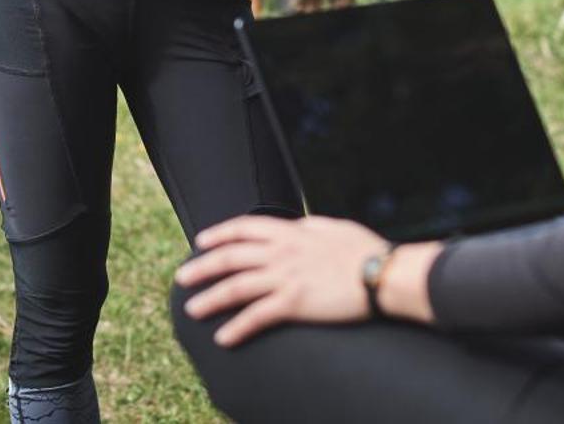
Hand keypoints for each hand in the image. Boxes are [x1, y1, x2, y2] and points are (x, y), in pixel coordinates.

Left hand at [176, 214, 392, 346]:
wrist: (382, 273)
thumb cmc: (366, 250)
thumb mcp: (335, 227)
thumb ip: (312, 226)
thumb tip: (301, 224)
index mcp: (291, 232)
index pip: (244, 228)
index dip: (219, 235)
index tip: (202, 241)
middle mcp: (282, 252)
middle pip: (231, 257)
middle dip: (202, 267)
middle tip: (182, 278)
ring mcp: (286, 277)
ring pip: (236, 286)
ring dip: (210, 298)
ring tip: (192, 310)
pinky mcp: (294, 303)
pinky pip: (257, 316)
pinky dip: (237, 328)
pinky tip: (223, 338)